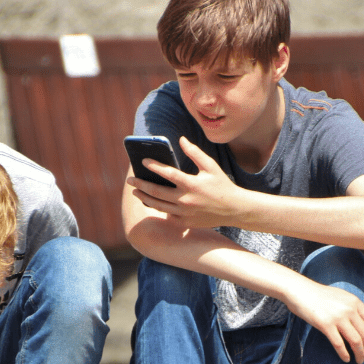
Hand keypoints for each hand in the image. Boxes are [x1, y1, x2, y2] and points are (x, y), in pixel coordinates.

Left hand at [126, 136, 245, 227]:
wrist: (234, 209)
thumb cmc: (221, 185)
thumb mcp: (211, 166)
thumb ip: (195, 153)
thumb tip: (181, 140)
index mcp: (192, 184)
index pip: (168, 174)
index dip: (154, 166)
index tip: (143, 161)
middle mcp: (186, 200)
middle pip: (157, 192)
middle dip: (141, 185)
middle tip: (130, 180)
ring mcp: (184, 213)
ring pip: (158, 206)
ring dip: (144, 198)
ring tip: (136, 192)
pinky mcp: (185, 223)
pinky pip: (167, 215)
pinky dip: (157, 208)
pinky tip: (150, 202)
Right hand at [285, 279, 363, 363]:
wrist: (300, 290)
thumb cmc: (321, 294)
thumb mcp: (343, 297)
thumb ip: (360, 306)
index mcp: (355, 302)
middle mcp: (349, 310)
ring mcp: (337, 317)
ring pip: (355, 341)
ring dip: (359, 354)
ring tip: (358, 361)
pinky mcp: (325, 324)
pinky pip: (339, 343)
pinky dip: (344, 354)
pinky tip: (345, 359)